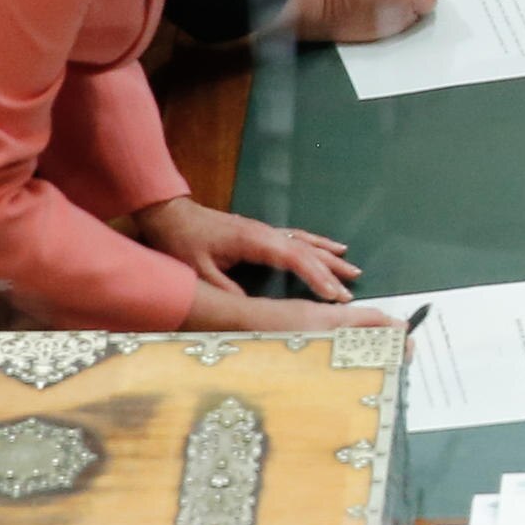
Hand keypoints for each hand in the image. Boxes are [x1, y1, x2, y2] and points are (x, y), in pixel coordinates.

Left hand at [135, 194, 367, 308]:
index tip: (331, 294)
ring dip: (330, 257)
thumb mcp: (199, 271)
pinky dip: (318, 243)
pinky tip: (332, 247)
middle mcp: (265, 232)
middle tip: (349, 293)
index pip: (293, 258)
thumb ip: (225, 289)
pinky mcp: (263, 232)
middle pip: (306, 251)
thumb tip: (250, 309)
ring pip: (306, 242)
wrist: (171, 215)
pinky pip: (298, 237)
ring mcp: (266, 230)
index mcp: (253, 241)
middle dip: (330, 272)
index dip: (315, 276)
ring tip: (353, 270)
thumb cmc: (183, 241)